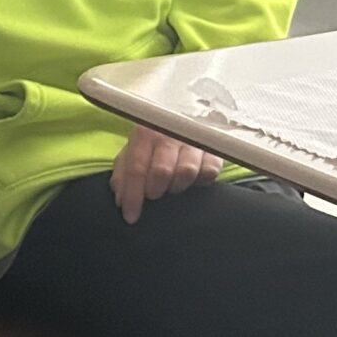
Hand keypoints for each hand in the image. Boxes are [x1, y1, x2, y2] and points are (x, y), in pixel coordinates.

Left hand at [108, 124, 223, 224]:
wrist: (187, 120)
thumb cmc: (156, 140)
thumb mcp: (134, 151)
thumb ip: (123, 173)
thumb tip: (120, 199)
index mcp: (144, 134)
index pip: (136, 169)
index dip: (132, 196)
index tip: (130, 217)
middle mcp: (169, 134)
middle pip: (161, 172)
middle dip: (154, 190)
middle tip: (154, 192)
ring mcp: (194, 140)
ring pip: (186, 173)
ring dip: (177, 186)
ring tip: (173, 184)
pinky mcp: (215, 148)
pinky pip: (209, 172)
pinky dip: (200, 181)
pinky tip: (193, 179)